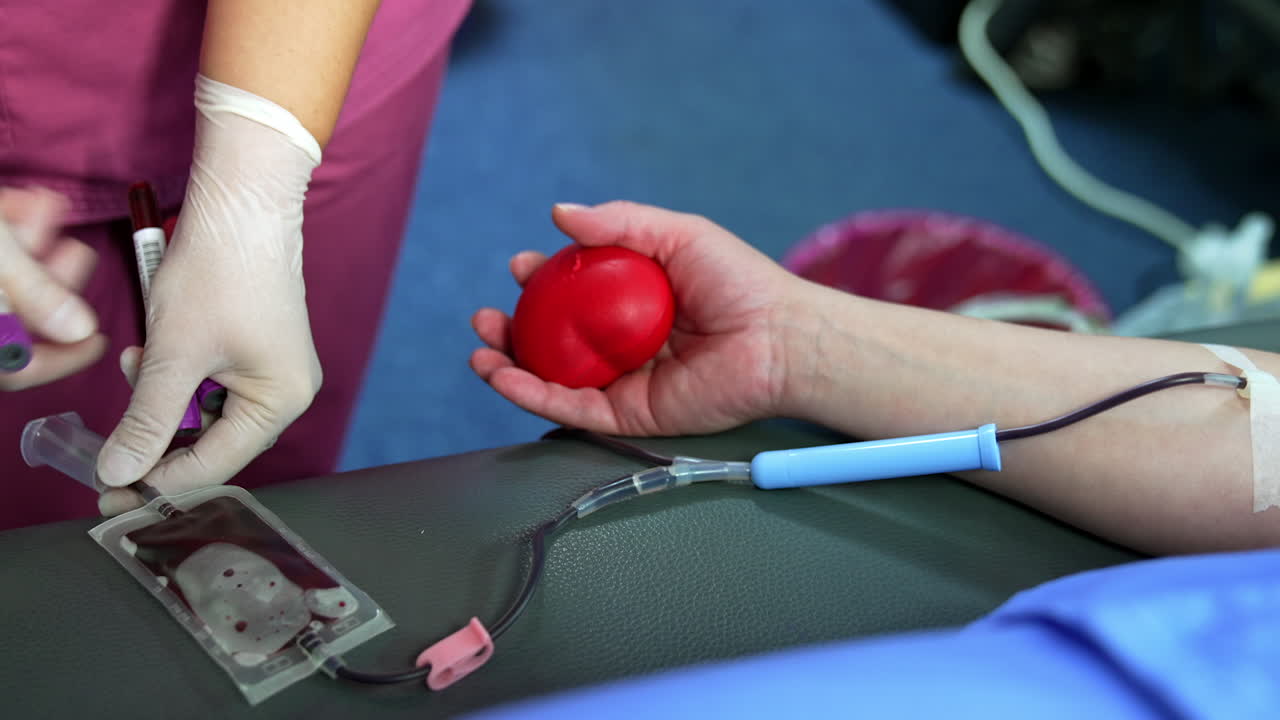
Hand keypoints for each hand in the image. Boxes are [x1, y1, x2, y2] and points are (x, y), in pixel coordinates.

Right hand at [0, 187, 105, 389]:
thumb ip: (30, 292)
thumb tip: (77, 330)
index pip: (11, 368)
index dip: (60, 358)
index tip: (97, 340)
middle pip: (11, 320)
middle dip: (47, 282)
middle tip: (75, 252)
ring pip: (0, 284)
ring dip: (30, 251)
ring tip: (47, 212)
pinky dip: (5, 234)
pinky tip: (24, 203)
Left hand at [97, 75, 322, 513]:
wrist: (242, 203)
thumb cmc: (220, 271)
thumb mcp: (174, 352)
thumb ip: (147, 419)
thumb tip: (119, 474)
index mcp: (281, 401)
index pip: (215, 463)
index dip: (159, 481)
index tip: (110, 493)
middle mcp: (286, 392)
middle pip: (212, 442)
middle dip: (159, 434)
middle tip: (109, 441)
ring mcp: (272, 370)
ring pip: (204, 411)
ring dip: (162, 397)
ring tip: (135, 362)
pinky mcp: (255, 349)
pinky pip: (210, 383)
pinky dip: (176, 374)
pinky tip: (154, 348)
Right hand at [471, 201, 804, 435]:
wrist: (778, 338)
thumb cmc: (738, 282)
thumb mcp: (674, 235)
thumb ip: (618, 223)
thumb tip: (559, 212)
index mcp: (632, 301)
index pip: (572, 295)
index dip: (539, 283)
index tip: (520, 267)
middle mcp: (623, 343)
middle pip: (552, 341)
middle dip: (512, 329)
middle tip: (486, 316)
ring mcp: (623, 381)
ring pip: (552, 379)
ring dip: (508, 365)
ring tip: (481, 345)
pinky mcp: (629, 414)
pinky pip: (571, 409)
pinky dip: (531, 396)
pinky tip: (503, 377)